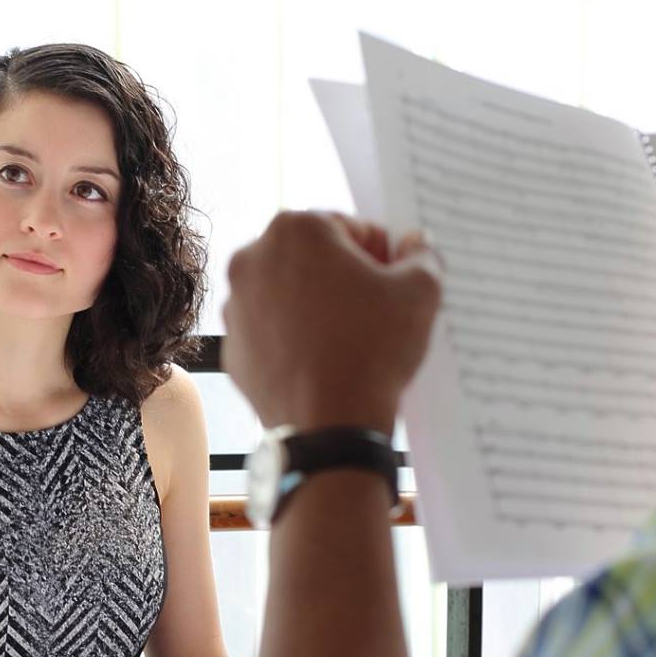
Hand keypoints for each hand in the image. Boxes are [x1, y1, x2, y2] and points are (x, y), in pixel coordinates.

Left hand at [222, 211, 441, 431]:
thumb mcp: (419, 292)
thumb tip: (415, 245)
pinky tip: (325, 363)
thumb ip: (422, 256)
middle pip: (315, 259)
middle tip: (376, 312)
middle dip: (346, 279)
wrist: (329, 428)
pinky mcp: (233, 349)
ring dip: (319, 308)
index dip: (382, 255)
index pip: (352, 227)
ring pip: (291, 295)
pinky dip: (296, 341)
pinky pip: (273, 334)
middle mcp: (252, 259)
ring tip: (351, 341)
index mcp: (294, 229)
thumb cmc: (370, 352)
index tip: (394, 283)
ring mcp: (235, 307)